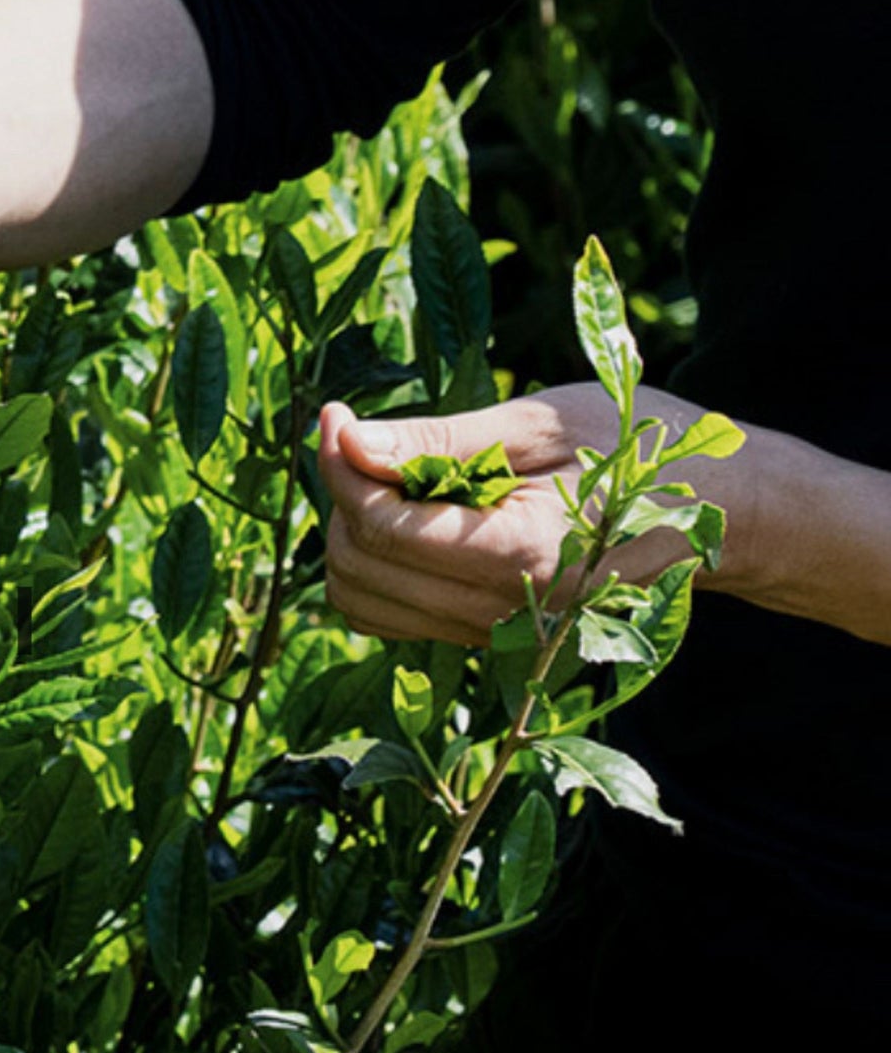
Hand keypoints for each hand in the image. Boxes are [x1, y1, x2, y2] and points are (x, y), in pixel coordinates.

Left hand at [317, 386, 755, 645]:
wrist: (718, 516)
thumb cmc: (638, 451)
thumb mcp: (542, 424)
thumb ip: (439, 441)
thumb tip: (349, 440)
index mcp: (523, 555)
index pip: (384, 526)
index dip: (341, 466)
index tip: (335, 414)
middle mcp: (502, 614)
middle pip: (360, 566)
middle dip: (344, 497)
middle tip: (364, 437)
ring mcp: (492, 636)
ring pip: (362, 600)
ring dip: (354, 534)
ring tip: (390, 476)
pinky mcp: (484, 638)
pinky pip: (391, 613)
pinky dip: (378, 565)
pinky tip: (411, 514)